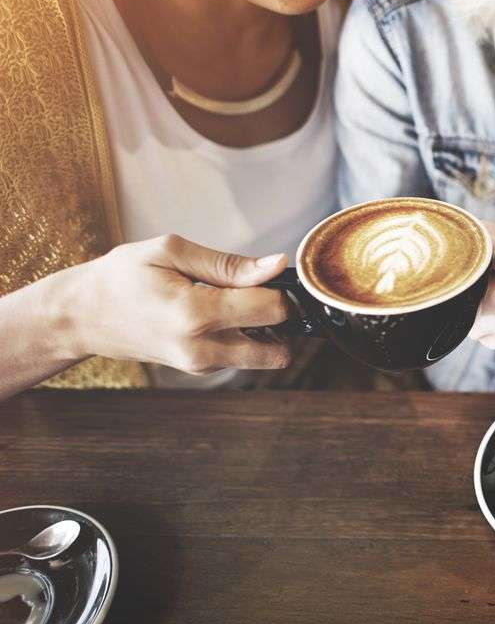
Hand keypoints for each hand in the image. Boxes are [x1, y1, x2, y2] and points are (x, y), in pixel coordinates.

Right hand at [62, 234, 292, 373]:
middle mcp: (202, 349)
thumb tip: (277, 265)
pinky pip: (243, 356)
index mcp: (195, 314)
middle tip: (259, 294)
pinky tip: (216, 314)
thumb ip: (228, 264)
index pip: (273, 310)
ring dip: (264, 331)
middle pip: (279, 349)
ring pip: (265, 356)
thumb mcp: (171, 253)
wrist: (82, 316)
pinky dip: (244, 337)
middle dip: (282, 320)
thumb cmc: (122, 277)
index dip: (280, 288)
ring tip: (233, 303)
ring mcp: (201, 366)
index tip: (265, 274)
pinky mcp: (200, 370)